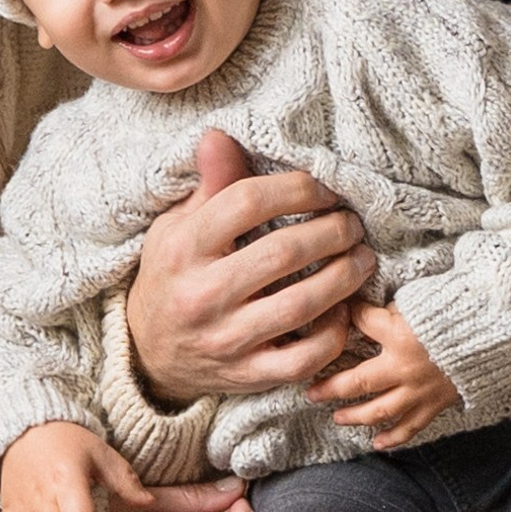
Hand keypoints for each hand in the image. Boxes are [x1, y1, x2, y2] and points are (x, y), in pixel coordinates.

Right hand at [124, 129, 377, 404]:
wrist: (148, 353)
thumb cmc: (173, 275)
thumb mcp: (177, 225)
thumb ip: (210, 184)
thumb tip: (221, 136)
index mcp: (185, 247)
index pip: (247, 202)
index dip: (296, 189)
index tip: (321, 190)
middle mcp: (202, 294)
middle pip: (282, 253)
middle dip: (331, 232)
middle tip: (352, 224)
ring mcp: (225, 339)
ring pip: (299, 306)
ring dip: (343, 278)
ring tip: (362, 259)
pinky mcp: (246, 375)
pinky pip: (302, 359)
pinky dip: (332, 335)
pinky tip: (342, 311)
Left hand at [311, 299, 461, 450]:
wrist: (499, 333)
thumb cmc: (460, 311)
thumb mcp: (420, 299)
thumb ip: (390, 308)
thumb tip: (360, 305)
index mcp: (399, 334)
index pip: (361, 323)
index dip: (348, 317)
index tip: (338, 316)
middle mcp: (404, 367)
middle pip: (357, 382)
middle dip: (330, 388)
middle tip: (312, 393)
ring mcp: (419, 390)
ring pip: (378, 411)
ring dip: (354, 416)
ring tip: (338, 418)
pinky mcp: (435, 403)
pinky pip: (410, 427)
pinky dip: (393, 437)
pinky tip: (377, 443)